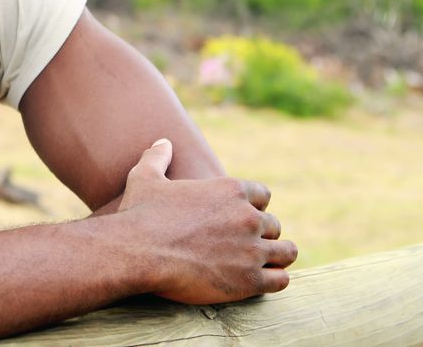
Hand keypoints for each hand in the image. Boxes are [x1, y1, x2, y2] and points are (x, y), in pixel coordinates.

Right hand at [118, 139, 297, 304]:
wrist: (136, 252)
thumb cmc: (140, 215)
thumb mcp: (145, 178)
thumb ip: (158, 158)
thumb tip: (163, 142)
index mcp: (230, 190)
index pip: (262, 195)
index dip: (253, 207)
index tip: (240, 218)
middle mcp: (247, 217)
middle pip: (274, 225)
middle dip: (261, 235)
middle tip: (244, 246)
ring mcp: (252, 250)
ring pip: (286, 252)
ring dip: (276, 257)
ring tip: (262, 264)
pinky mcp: (250, 280)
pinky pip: (281, 280)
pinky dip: (274, 280)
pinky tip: (260, 281)